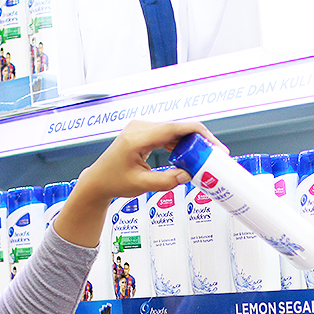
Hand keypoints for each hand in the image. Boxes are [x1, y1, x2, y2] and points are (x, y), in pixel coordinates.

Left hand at [53, 119, 224, 247]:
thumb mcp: (142, 185)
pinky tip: (190, 156)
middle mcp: (140, 128)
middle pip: (179, 127)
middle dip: (200, 141)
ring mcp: (142, 128)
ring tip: (206, 158)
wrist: (97, 180)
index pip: (177, 128)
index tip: (215, 147)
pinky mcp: (144, 133)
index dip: (201, 135)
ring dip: (191, 143)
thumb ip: (168, 181)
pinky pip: (168, 134)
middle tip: (216, 156)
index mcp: (138, 138)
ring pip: (176, 130)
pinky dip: (181, 144)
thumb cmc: (113, 181)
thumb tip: (189, 175)